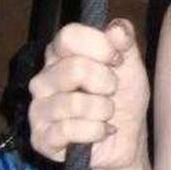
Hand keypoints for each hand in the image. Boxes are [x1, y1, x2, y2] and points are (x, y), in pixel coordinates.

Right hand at [28, 19, 149, 169]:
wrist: (126, 141)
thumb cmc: (124, 99)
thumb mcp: (131, 66)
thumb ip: (125, 41)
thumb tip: (115, 28)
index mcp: (60, 55)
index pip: (68, 36)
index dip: (99, 46)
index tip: (117, 59)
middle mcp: (43, 79)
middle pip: (74, 68)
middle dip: (106, 82)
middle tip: (112, 91)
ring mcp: (39, 109)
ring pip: (74, 103)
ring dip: (103, 110)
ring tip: (107, 113)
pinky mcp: (40, 139)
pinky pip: (68, 131)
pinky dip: (96, 131)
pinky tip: (101, 131)